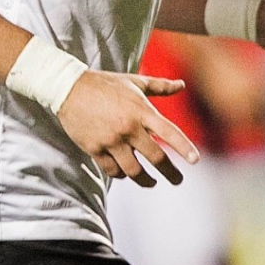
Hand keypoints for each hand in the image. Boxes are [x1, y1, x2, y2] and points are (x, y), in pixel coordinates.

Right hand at [56, 70, 198, 185]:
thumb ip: (160, 86)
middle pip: (156, 157)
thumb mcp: (133, 82)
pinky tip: (126, 173)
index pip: (168, 132)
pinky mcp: (95, 149)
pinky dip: (121, 174)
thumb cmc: (104, 84)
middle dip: (170, 173)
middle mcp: (128, 127)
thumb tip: (182, 84)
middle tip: (178, 180)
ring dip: (146, 180)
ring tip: (152, 182)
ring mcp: (111, 140)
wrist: (68, 88)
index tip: (195, 161)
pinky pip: (113, 170)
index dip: (183, 147)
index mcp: (140, 109)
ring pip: (134, 170)